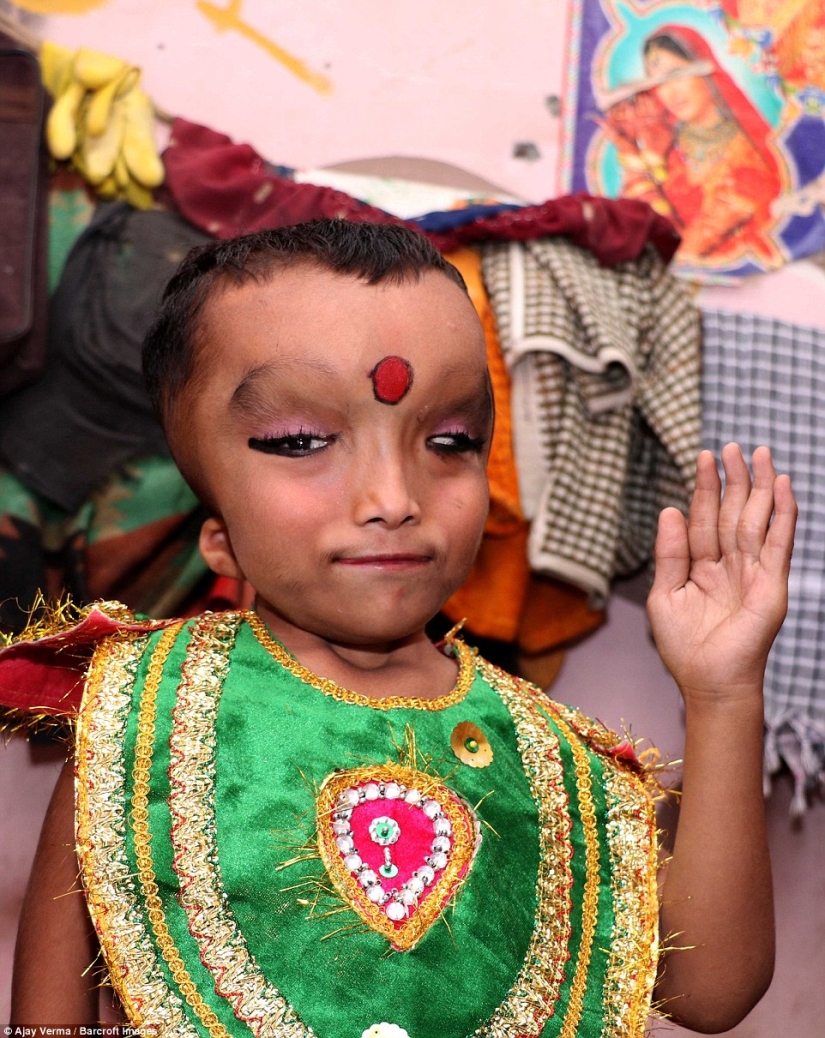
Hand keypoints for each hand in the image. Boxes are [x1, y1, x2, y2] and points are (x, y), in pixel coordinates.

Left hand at [647, 444, 796, 703]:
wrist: (709, 682)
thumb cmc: (684, 646)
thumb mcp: (664, 594)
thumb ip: (669, 553)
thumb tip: (670, 509)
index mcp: (701, 567)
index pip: (703, 520)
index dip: (705, 490)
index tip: (703, 457)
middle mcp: (729, 565)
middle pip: (732, 513)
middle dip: (733, 479)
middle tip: (731, 445)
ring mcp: (752, 572)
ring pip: (756, 520)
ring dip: (759, 486)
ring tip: (759, 453)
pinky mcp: (772, 583)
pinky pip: (778, 542)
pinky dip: (783, 514)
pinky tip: (783, 487)